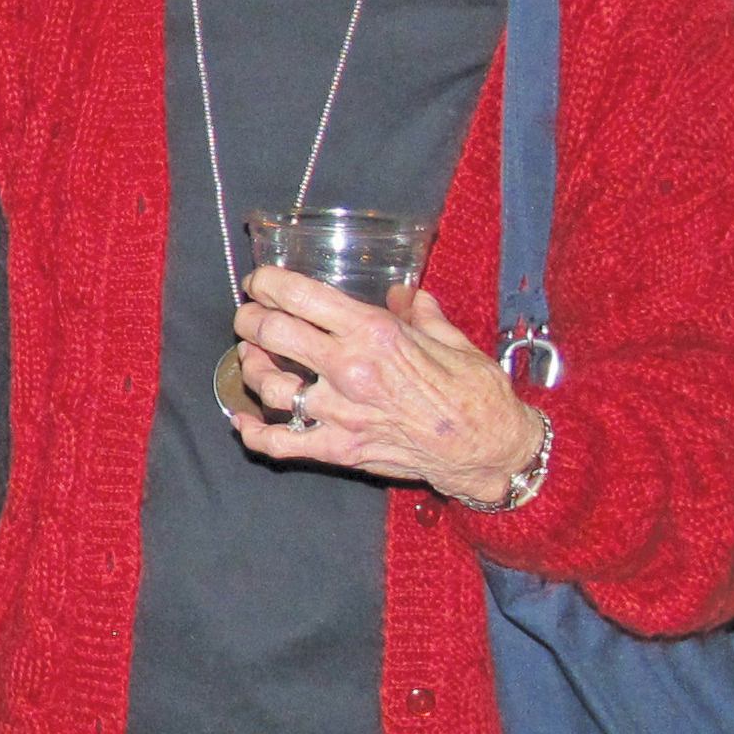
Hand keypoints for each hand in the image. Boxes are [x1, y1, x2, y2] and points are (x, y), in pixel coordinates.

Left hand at [228, 264, 543, 504]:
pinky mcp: (340, 449)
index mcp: (374, 334)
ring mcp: (340, 413)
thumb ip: (418, 313)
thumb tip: (403, 293)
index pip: (300, 297)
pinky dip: (253, 433)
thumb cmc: (476, 393)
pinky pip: (279, 445)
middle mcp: (349, 369)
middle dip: (250, 320)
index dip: (267, 284)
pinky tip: (243, 421)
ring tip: (252, 358)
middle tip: (248, 317)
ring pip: (268, 386)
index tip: (258, 282)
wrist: (490, 451)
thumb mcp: (451, 339)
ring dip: (252, 368)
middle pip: (271, 333)